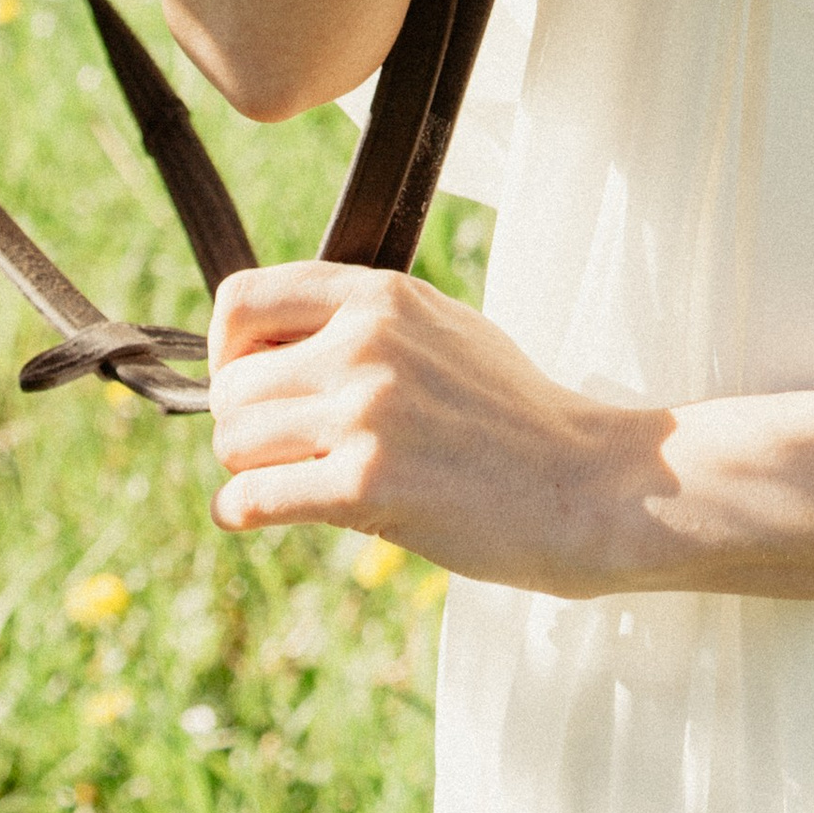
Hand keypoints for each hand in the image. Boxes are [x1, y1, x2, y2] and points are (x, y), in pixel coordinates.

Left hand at [206, 257, 662, 594]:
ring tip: (291, 483)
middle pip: (230, 385)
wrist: (585, 482)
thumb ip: (365, 324)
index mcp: (381, 296)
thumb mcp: (442, 328)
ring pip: (233, 440)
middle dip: (242, 426)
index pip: (244, 299)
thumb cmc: (516, 414)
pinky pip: (252, 498)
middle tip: (281, 454)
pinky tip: (263, 516)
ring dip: (248, 472)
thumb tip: (280, 347)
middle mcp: (364, 342)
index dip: (228, 350)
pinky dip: (243, 513)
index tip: (253, 385)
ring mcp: (366, 412)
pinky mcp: (368, 485)